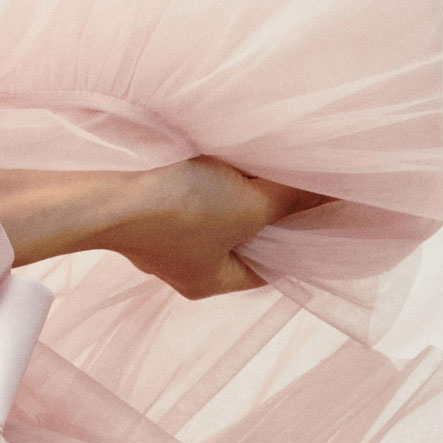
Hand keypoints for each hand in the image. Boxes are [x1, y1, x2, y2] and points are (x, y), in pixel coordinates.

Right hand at [100, 157, 318, 296]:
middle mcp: (187, 268)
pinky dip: (212, 184)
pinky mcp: (150, 212)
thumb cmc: (181, 214)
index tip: (316, 217)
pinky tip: (224, 162)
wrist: (114, 198)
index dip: (294, 245)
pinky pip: (192, 200)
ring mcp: (164, 240)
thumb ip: (291, 199)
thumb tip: (329, 191)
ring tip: (262, 167)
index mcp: (212, 281)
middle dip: (266, 217)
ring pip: (216, 219)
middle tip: (295, 186)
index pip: (266, 268)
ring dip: (238, 196)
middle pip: (242, 242)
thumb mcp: (250, 207)